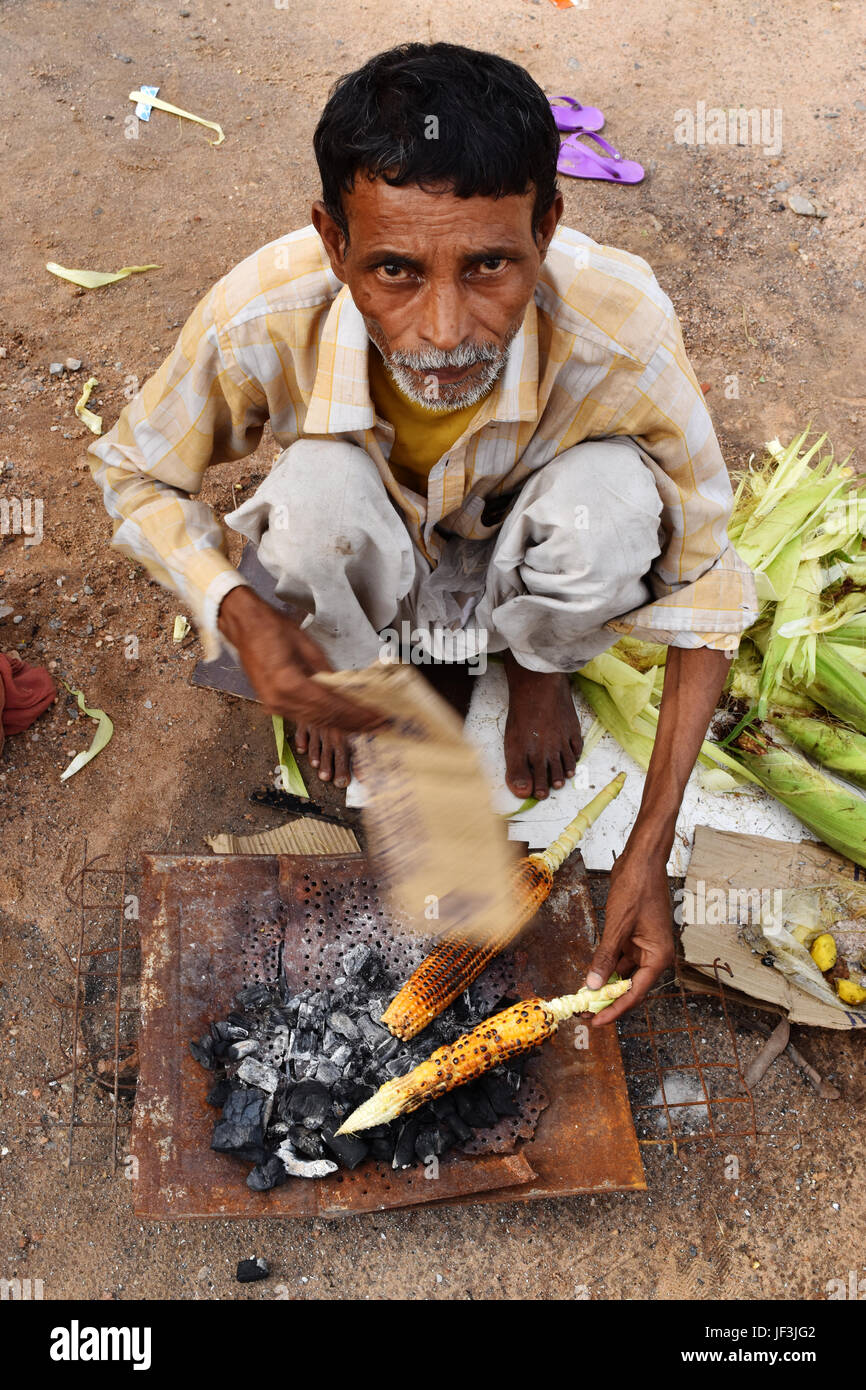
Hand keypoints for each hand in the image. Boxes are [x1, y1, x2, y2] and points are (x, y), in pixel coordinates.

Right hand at [217, 586, 384, 732]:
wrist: (245, 628)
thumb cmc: (274, 630)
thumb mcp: (308, 647)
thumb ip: (326, 672)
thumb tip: (345, 690)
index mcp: (290, 683)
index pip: (332, 705)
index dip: (358, 714)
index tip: (378, 718)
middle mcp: (281, 701)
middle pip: (326, 719)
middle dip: (355, 724)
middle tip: (378, 726)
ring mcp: (275, 706)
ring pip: (316, 722)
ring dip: (342, 726)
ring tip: (365, 726)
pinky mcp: (273, 705)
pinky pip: (304, 718)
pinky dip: (325, 721)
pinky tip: (341, 723)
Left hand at [584, 847, 674, 1026]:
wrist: (641, 860)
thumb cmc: (637, 888)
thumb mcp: (618, 925)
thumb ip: (605, 956)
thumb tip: (593, 984)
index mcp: (658, 956)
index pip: (635, 992)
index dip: (615, 1009)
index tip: (596, 1021)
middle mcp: (653, 954)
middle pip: (629, 986)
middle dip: (607, 1000)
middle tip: (584, 1013)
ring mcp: (643, 945)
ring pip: (622, 974)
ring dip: (603, 985)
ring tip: (582, 998)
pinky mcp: (632, 936)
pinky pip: (618, 958)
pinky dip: (604, 967)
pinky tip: (589, 975)